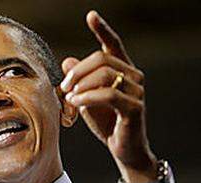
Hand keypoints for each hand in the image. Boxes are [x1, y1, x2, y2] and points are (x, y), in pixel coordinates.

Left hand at [60, 11, 155, 181]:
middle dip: (77, 71)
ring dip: (81, 85)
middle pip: (101, 58)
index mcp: (122, 71)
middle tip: (63, 87)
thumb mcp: (85, 99)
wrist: (122, 149)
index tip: (91, 16)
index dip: (102, 29)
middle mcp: (133, 76)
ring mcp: (136, 91)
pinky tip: (75, 103)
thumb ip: (79, 81)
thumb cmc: (106, 123)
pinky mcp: (135, 108)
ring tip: (69, 98)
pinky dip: (87, 97)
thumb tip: (67, 61)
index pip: (113, 44)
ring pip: (105, 74)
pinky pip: (108, 94)